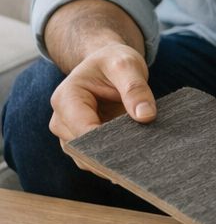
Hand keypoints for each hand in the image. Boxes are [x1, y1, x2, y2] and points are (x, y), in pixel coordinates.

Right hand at [48, 42, 154, 159]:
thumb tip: (145, 116)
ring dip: (112, 162)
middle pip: (83, 149)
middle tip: (140, 162)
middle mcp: (62, 119)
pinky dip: (113, 161)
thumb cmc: (114, 61)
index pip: (83, 130)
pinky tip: (134, 162)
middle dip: (110, 156)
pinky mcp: (85, 141)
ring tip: (140, 163)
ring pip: (88, 160)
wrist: (107, 62)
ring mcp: (71, 133)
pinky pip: (96, 159)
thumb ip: (135, 88)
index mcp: (66, 98)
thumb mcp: (126, 65)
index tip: (133, 149)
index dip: (106, 143)